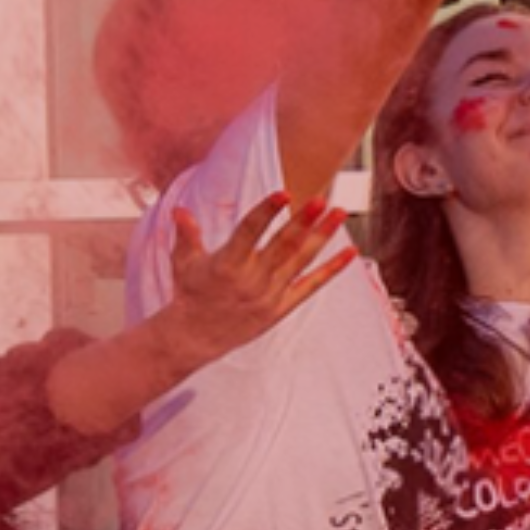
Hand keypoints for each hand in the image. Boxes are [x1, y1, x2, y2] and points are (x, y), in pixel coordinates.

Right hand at [144, 195, 354, 364]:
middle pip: (283, 246)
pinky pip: (311, 285)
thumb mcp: (183, 262)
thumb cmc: (190, 293)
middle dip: (303, 221)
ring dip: (322, 236)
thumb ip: (187, 234)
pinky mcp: (281, 307)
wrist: (195, 336)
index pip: (249, 233)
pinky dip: (332, 269)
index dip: (266, 212)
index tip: (283, 193)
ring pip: (301, 261)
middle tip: (321, 199)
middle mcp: (251, 279)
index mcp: (226, 264)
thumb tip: (179, 209)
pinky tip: (350, 252)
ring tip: (339, 212)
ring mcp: (270, 294)